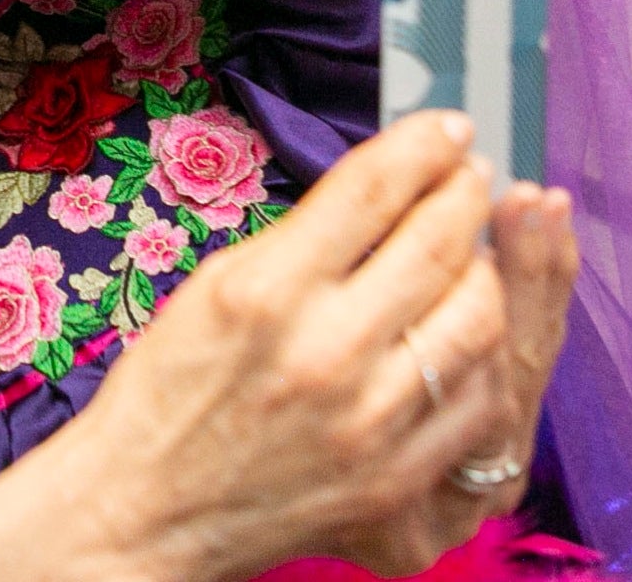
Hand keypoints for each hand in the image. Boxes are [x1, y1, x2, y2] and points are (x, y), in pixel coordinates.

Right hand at [0, 112, 580, 581]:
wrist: (146, 505)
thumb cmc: (170, 388)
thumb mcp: (218, 283)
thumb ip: (305, 238)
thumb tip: (385, 186)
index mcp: (267, 289)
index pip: (372, 190)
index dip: (422, 146)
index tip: (446, 127)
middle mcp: (324, 350)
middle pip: (436, 244)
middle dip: (465, 192)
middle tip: (470, 173)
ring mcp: (367, 419)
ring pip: (476, 317)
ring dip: (484, 268)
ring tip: (470, 251)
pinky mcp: (393, 474)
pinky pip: (476, 398)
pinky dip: (482, 354)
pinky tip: (462, 330)